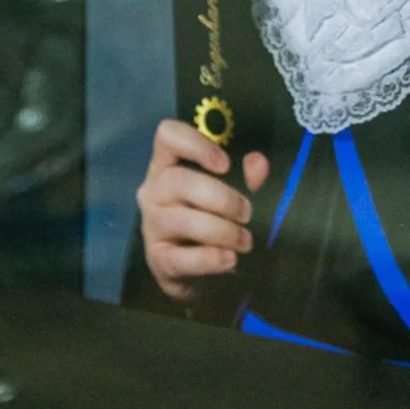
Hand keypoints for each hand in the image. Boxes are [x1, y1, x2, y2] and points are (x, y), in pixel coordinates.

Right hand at [136, 119, 269, 301]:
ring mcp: (151, 225)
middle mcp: (154, 190)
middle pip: (177, 181)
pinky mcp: (156, 259)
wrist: (203, 272)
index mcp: (170, 164)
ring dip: (221, 231)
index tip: (225, 164)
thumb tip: (258, 163)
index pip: (167, 136)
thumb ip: (248, 176)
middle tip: (247, 213)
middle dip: (221, 198)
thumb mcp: (235, 192)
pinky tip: (230, 260)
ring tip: (245, 241)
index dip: (195, 143)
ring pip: (181, 220)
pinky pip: (178, 258)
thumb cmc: (217, 218)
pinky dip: (209, 259)